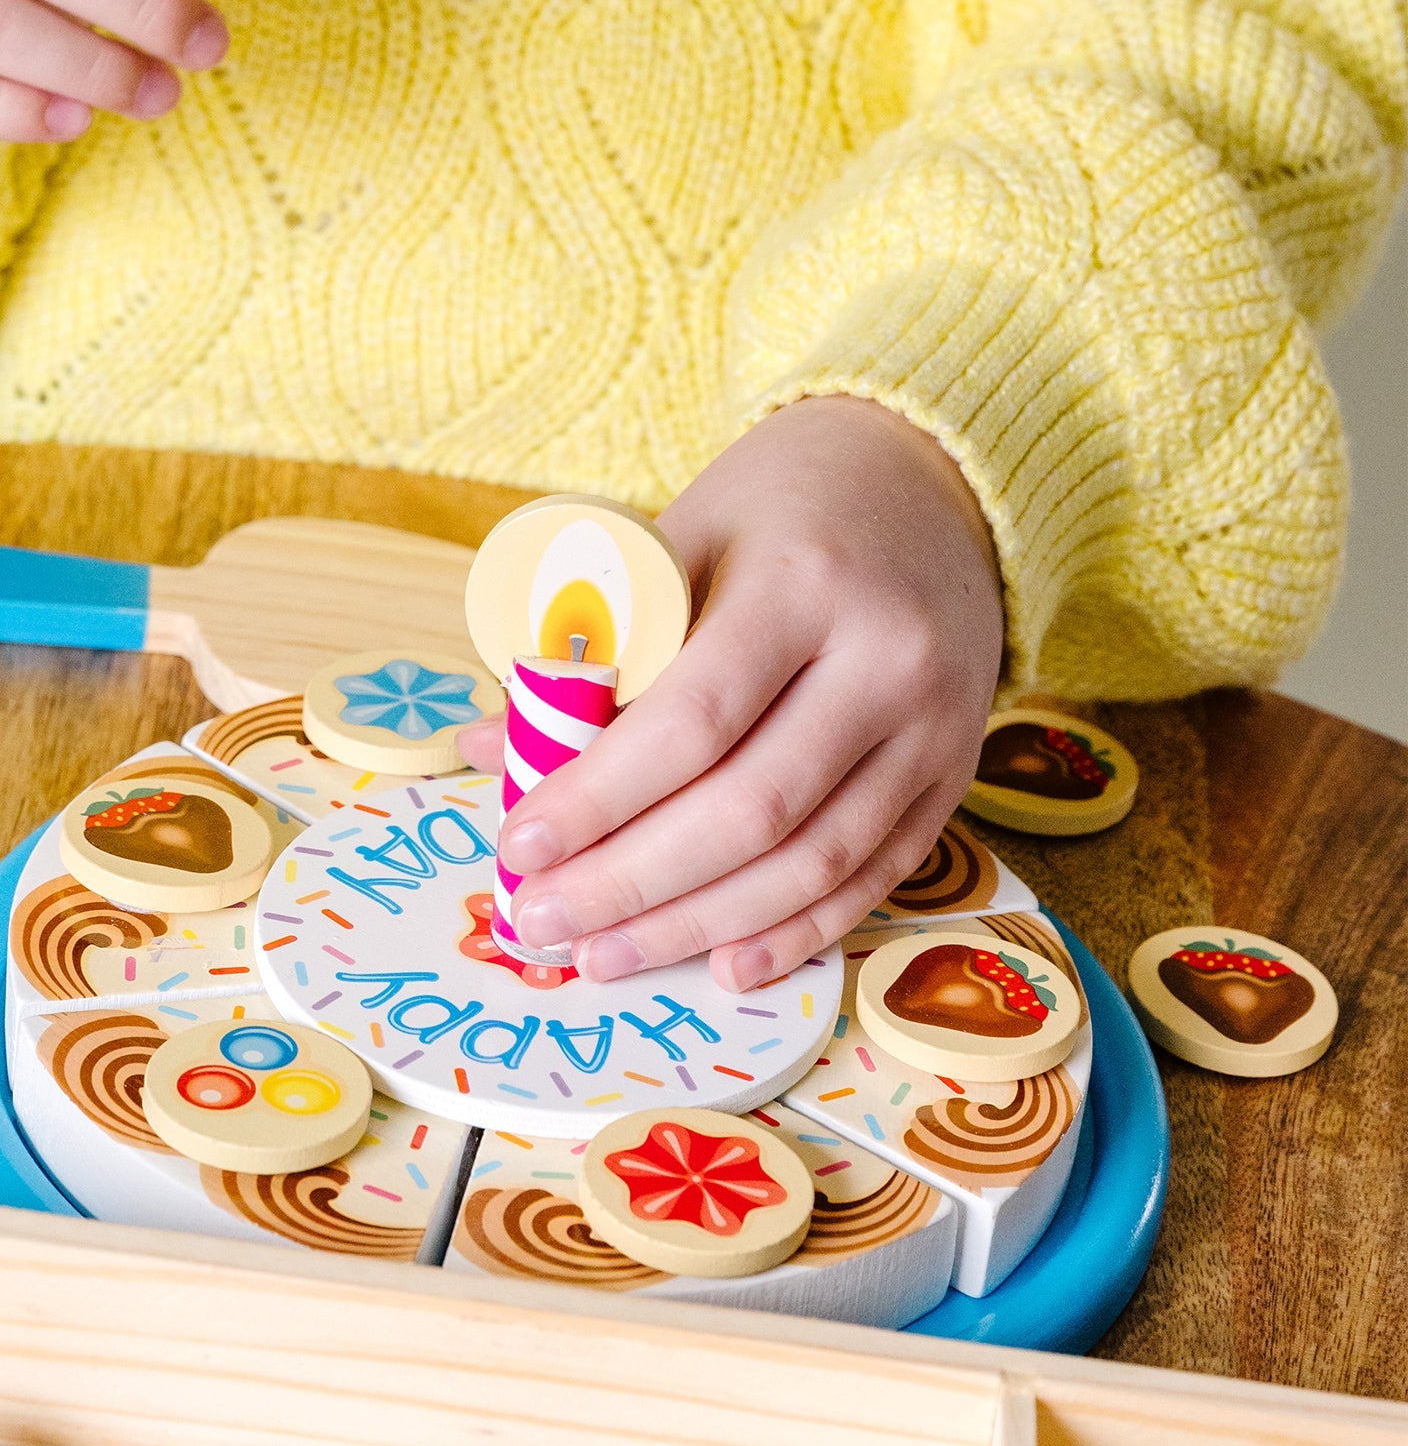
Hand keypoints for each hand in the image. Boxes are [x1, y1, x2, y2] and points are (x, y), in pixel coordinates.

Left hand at [457, 397, 1003, 990]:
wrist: (927, 480)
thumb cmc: (776, 508)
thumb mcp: (676, 540)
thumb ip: (593, 647)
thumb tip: (489, 746)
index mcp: (803, 583)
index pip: (692, 719)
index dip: (600, 798)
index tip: (520, 846)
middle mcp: (885, 659)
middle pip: (750, 808)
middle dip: (632, 883)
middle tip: (544, 921)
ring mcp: (933, 726)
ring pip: (813, 861)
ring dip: (698, 924)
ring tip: (605, 958)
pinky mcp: (956, 772)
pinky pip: (876, 875)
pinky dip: (797, 930)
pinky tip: (724, 965)